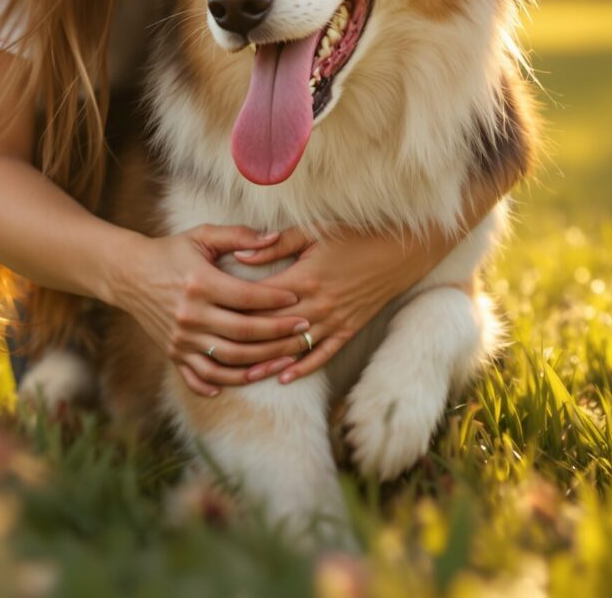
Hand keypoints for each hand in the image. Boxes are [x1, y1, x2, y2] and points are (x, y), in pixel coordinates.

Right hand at [110, 225, 311, 397]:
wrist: (128, 274)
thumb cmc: (170, 251)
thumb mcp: (201, 236)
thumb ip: (238, 235)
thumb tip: (274, 237)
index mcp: (199, 284)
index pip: (246, 298)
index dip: (275, 300)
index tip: (297, 299)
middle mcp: (189, 315)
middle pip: (243, 333)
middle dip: (278, 334)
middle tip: (304, 329)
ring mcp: (181, 339)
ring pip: (228, 360)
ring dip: (261, 363)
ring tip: (286, 359)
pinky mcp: (173, 353)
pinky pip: (200, 376)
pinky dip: (222, 384)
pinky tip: (246, 380)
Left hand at [232, 223, 457, 383]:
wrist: (401, 250)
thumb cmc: (354, 234)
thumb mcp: (313, 231)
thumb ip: (275, 244)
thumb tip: (239, 254)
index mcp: (304, 279)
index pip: (260, 300)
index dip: (234, 308)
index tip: (210, 314)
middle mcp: (318, 305)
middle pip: (272, 330)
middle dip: (244, 341)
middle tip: (215, 351)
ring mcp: (335, 321)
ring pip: (295, 348)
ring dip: (269, 362)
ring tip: (241, 374)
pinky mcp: (348, 329)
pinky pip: (322, 355)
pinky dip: (302, 368)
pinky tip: (284, 378)